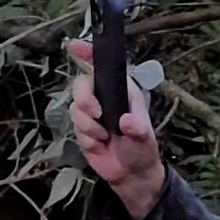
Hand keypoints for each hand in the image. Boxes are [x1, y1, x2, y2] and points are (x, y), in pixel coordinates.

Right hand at [67, 38, 163, 219]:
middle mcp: (104, 98)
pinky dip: (87, 138)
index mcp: (122, 90)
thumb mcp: (145, 139)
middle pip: (81, 85)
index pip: (103, 66)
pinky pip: (75, 128)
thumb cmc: (142, 149)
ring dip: (88, 126)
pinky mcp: (82, 129)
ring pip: (75, 108)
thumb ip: (137, 128)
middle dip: (85, 100)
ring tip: (105, 138)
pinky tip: (100, 145)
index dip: (89, 53)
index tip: (75, 45)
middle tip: (97, 115)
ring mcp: (91, 113)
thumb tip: (126, 121)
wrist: (131, 174)